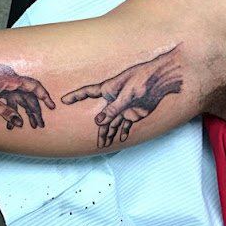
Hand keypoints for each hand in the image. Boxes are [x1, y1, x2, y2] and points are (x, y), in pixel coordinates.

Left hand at [0, 63, 55, 128]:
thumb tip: (19, 123)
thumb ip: (6, 112)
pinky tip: (12, 124)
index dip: (44, 96)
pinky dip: (12, 111)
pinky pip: (10, 100)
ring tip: (31, 126)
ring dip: (24, 113)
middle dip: (35, 111)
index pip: (33, 86)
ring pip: (20, 99)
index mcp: (9, 79)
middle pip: (28, 96)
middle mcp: (9, 80)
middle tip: (40, 124)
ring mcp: (3, 84)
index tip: (52, 106)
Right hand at [61, 46, 182, 147]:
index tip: (64, 100)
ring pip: (113, 123)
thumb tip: (98, 122)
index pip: (87, 92)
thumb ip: (112, 110)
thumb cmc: (143, 80)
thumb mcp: (127, 95)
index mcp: (108, 89)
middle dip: (100, 131)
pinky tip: (121, 139)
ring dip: (110, 134)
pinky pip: (126, 124)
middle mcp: (113, 99)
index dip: (75, 96)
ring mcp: (124, 106)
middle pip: (103, 117)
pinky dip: (123, 131)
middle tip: (97, 144)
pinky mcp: (134, 111)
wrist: (162, 80)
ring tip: (104, 145)